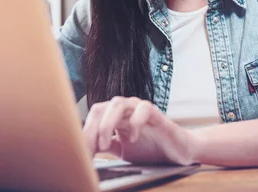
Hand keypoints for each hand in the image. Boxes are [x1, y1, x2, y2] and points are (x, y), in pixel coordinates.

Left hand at [83, 96, 200, 164]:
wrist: (177, 153)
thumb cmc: (149, 149)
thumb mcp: (121, 150)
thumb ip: (106, 146)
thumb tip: (84, 152)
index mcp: (114, 115)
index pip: (93, 117)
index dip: (85, 133)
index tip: (81, 152)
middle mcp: (125, 108)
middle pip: (100, 108)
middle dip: (92, 129)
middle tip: (91, 150)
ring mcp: (140, 109)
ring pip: (118, 103)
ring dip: (108, 124)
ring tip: (106, 145)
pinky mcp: (156, 114)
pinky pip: (143, 109)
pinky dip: (134, 122)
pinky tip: (132, 138)